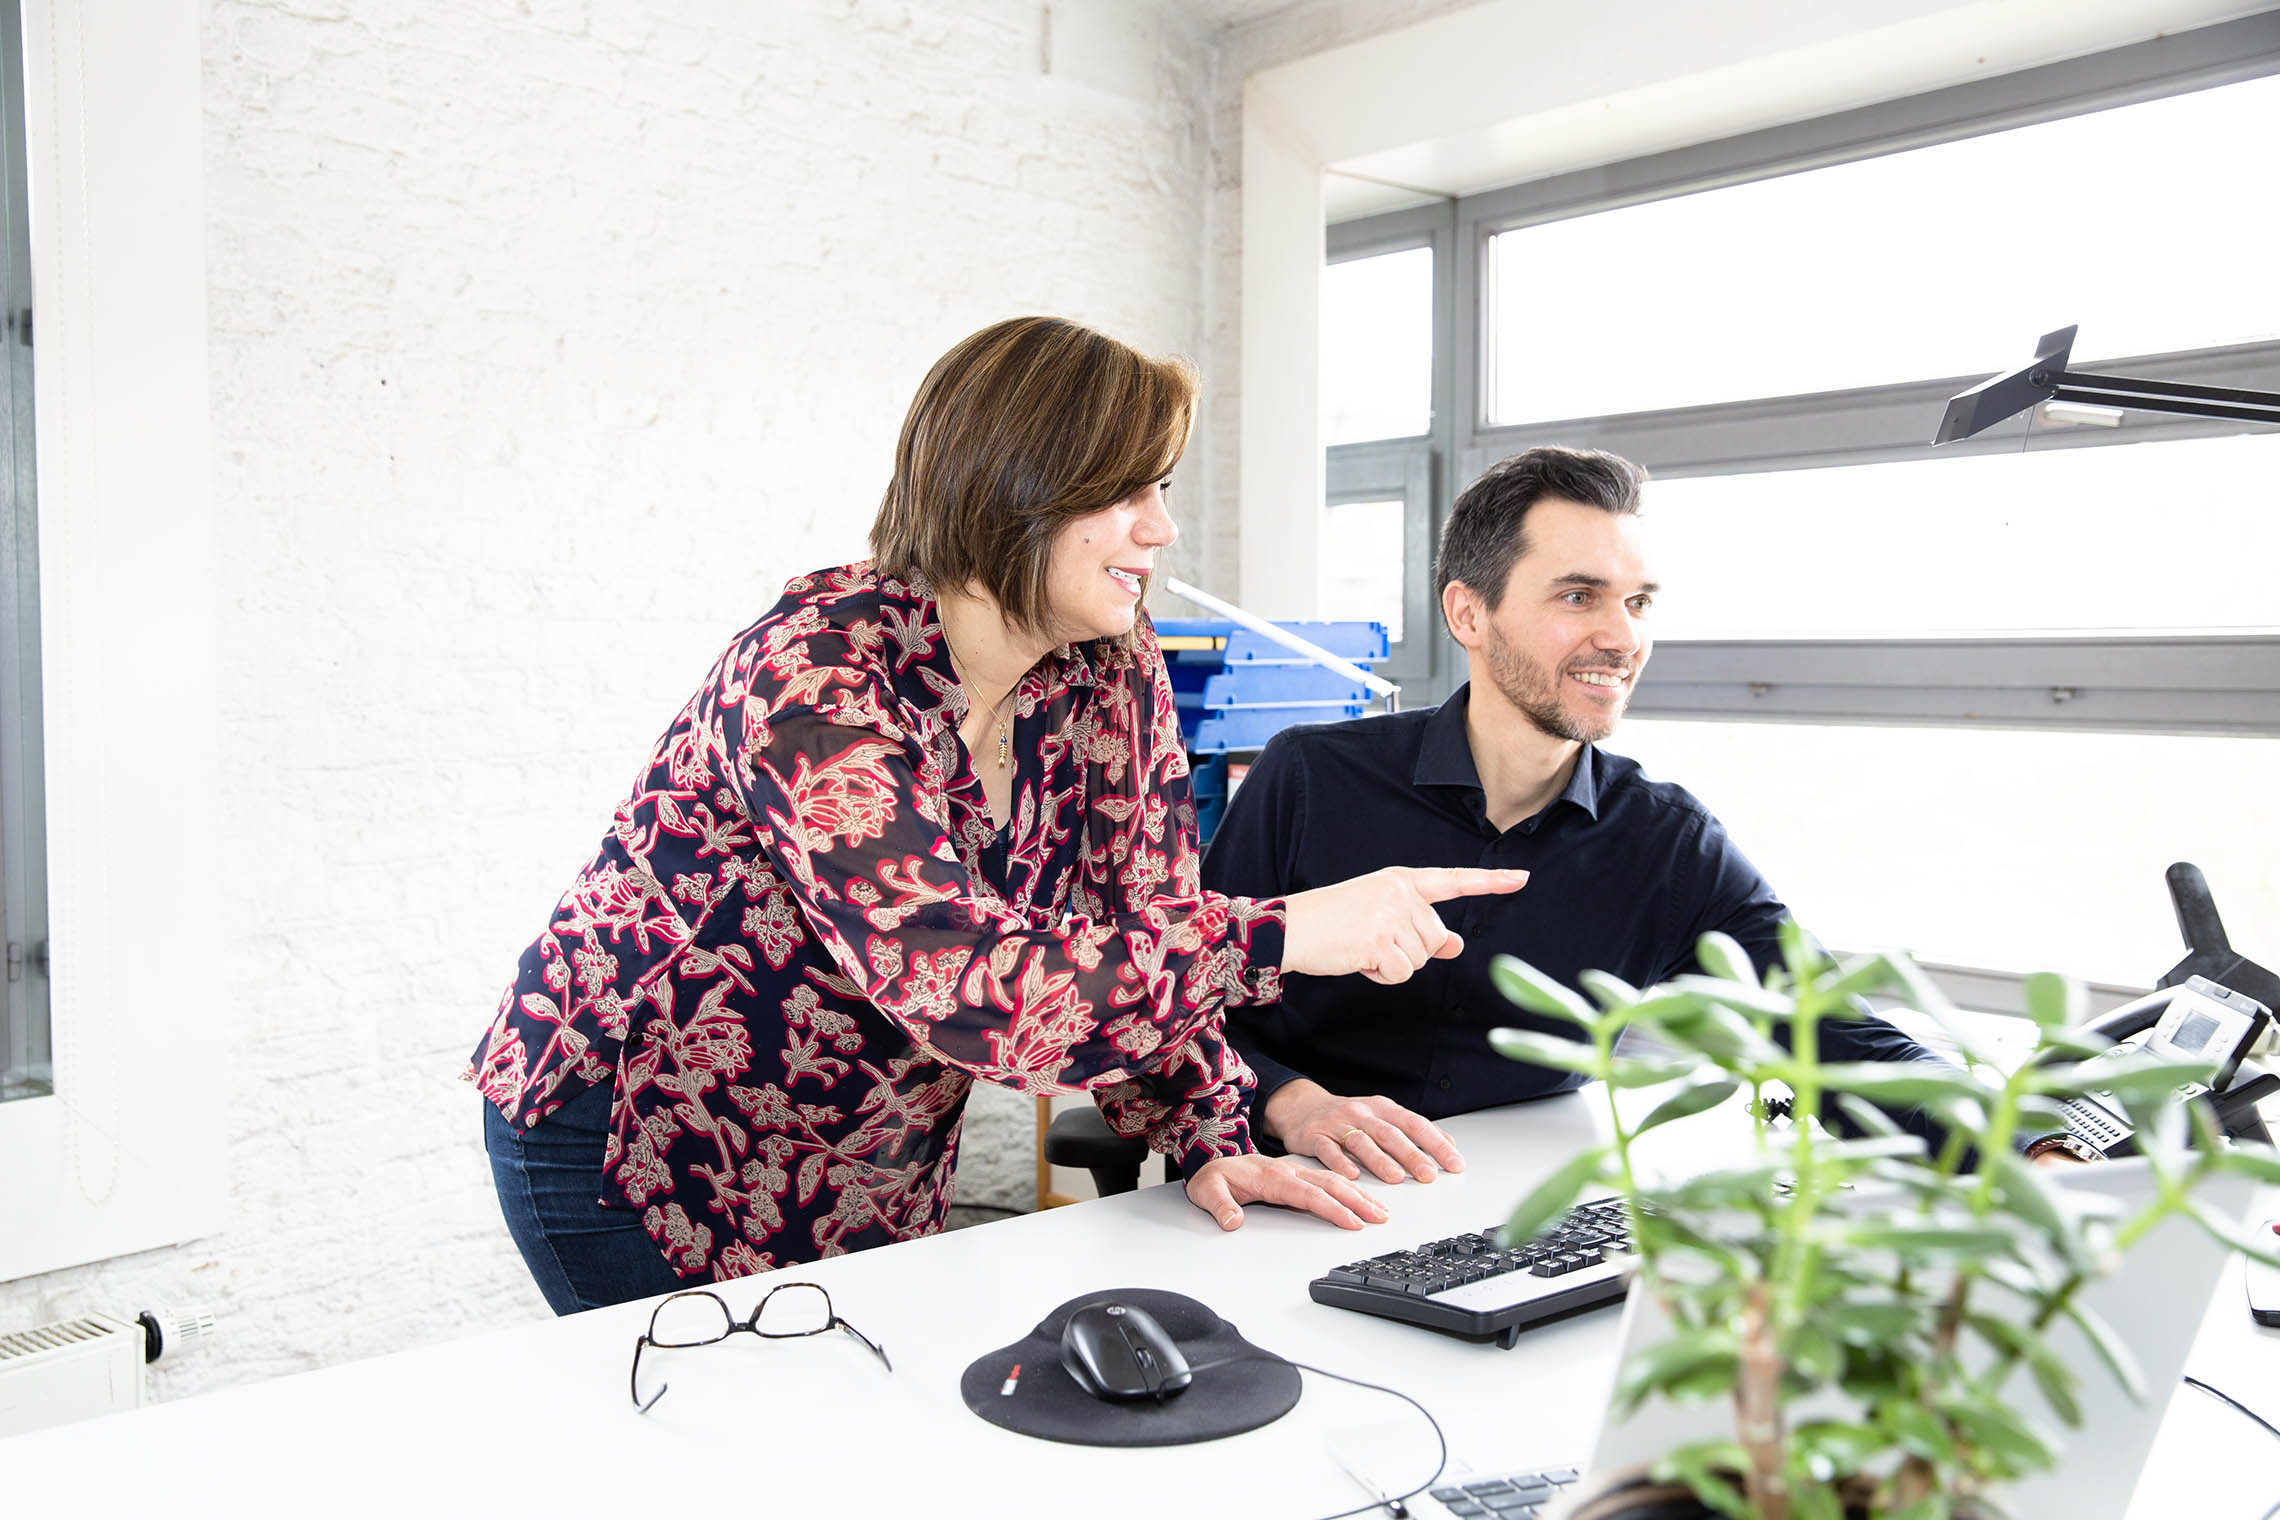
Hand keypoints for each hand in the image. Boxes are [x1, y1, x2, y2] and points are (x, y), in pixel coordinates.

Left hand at [1184, 1153, 1390, 1231]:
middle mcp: (1288, 1171)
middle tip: (1380, 1218)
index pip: (1307, 1194)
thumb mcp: (1207, 1190)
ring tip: (1381, 1210)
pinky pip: (1328, 1180)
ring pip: (1333, 1181)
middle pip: (1329, 1185)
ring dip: (1359, 1195)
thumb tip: (1231, 1221)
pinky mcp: (1297, 1175)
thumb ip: (1219, 1206)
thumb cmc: (1212, 1177)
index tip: (1352, 1222)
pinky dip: (1350, 1189)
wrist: (1211, 1161)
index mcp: (1271, 1176)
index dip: (1331, 1208)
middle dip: (1357, 1202)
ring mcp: (1294, 1171)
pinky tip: (1363, 1199)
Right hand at [1262, 1080, 1463, 1183]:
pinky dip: (1340, 1162)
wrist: (1301, 1107)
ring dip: (1380, 1160)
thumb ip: (1412, 1129)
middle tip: (1428, 1175)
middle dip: (1411, 1155)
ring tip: (1396, 1177)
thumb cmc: (1348, 1117)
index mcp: (1382, 1108)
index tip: (1453, 1163)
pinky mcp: (1314, 1136)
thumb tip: (1449, 1143)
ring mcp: (1337, 1124)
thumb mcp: (1381, 1116)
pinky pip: (1328, 1150)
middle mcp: (1361, 1113)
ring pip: (1361, 1142)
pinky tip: (1352, 1175)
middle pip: (1390, 1134)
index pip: (1414, 1124)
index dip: (1436, 1144)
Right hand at [1281, 866, 1528, 983]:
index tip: (1521, 878)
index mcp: (1401, 880)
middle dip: (1412, 950)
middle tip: (1374, 941)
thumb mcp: (1381, 916)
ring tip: (1362, 947)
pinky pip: (1401, 973)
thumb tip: (1457, 944)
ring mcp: (1390, 915)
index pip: (1453, 880)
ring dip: (1394, 964)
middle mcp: (1400, 893)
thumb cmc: (1334, 922)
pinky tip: (1359, 959)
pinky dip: (1382, 976)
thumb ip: (1422, 928)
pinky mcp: (1379, 940)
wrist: (1289, 928)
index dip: (1490, 881)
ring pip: (1421, 959)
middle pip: (1437, 937)